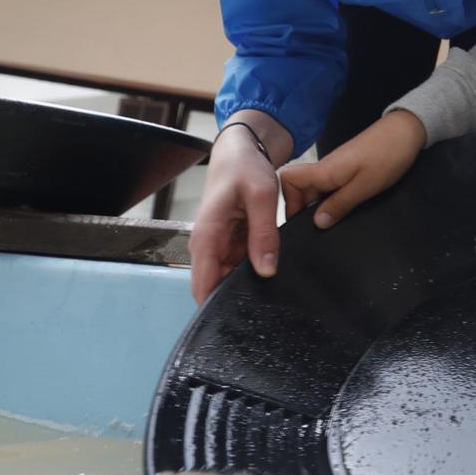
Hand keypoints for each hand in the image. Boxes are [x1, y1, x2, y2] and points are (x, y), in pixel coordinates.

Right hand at [189, 119, 285, 304]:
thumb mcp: (262, 197)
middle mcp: (207, 245)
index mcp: (207, 236)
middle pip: (214, 286)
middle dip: (235, 300)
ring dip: (246, 285)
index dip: (216, 307)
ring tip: (272, 294)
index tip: (237, 323)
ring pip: (228, 278)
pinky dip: (252, 270)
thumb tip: (266, 271)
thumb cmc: (245, 169)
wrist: (240, 151)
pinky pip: (238, 265)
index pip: (203, 285)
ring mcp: (218, 245)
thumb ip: (264, 234)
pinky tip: (269, 272)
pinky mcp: (228, 243)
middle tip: (266, 310)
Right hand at [280, 109, 426, 227]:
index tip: (300, 222)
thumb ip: (339, 205)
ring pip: (315, 189)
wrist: (406, 132)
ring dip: (319, 206)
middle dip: (304, 209)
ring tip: (333, 222)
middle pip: (299, 188)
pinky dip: (332, 200)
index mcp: (323, 170)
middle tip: (319, 228)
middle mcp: (324, 168)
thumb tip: (317, 223)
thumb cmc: (387, 156)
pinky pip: (330, 187)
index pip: (288, 180)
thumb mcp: (364, 187)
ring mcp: (335, 169)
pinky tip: (345, 209)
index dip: (288, 201)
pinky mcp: (347, 170)